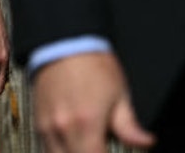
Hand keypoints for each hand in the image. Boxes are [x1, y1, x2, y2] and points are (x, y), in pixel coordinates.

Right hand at [32, 51, 155, 151]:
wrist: (63, 42)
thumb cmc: (92, 64)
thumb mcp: (119, 94)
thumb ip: (130, 126)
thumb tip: (146, 142)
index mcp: (86, 123)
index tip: (112, 152)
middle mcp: (63, 128)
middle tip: (101, 149)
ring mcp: (47, 125)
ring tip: (89, 147)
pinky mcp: (39, 120)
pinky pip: (48, 147)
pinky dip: (61, 151)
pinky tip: (75, 145)